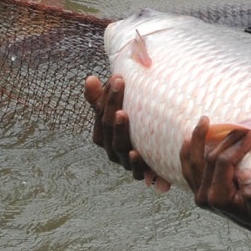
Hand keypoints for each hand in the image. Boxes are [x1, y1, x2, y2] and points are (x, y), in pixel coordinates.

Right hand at [85, 74, 168, 188]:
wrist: (160, 151)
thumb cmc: (135, 126)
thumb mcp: (118, 112)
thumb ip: (101, 97)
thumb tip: (90, 79)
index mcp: (102, 135)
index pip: (100, 114)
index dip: (106, 96)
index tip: (117, 78)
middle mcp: (111, 149)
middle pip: (107, 127)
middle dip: (111, 105)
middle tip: (120, 84)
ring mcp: (125, 161)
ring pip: (118, 146)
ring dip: (119, 130)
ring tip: (122, 114)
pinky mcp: (142, 172)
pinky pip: (137, 170)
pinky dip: (135, 163)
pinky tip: (136, 152)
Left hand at [179, 116, 250, 236]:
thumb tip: (245, 174)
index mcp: (219, 198)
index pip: (223, 163)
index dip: (237, 145)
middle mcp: (204, 197)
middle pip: (209, 158)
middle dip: (225, 138)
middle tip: (241, 123)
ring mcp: (198, 193)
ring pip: (193, 161)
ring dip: (197, 139)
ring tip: (204, 120)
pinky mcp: (198, 190)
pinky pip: (188, 169)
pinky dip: (188, 153)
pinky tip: (189, 139)